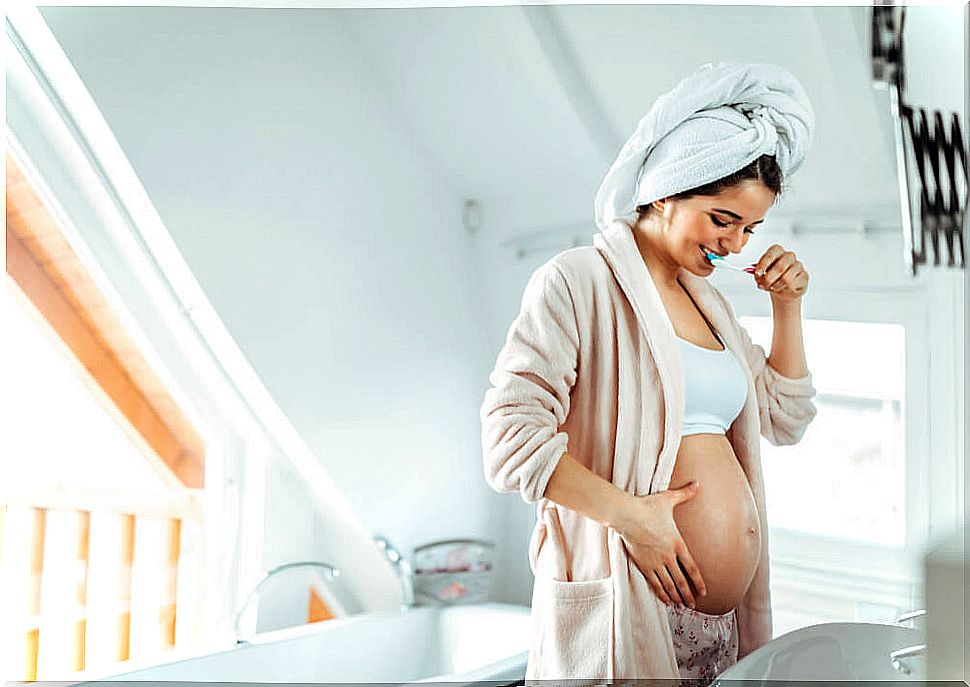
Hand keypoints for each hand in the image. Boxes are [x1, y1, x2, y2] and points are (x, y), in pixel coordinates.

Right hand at [613, 482, 706, 606]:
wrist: (626, 514)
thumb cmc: (647, 507)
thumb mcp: (668, 499)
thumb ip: (685, 494)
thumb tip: (697, 484)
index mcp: (677, 543)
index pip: (692, 568)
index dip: (699, 582)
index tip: (704, 592)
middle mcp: (668, 556)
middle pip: (681, 581)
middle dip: (688, 594)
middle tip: (693, 604)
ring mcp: (655, 562)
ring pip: (668, 584)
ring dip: (676, 596)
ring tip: (681, 605)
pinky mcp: (643, 564)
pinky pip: (654, 583)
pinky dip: (661, 593)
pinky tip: (665, 599)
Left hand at [751, 245, 808, 301]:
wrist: (782, 289)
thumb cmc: (771, 278)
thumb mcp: (760, 274)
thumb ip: (757, 272)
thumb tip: (751, 271)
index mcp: (777, 251)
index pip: (772, 253)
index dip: (763, 264)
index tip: (757, 274)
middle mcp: (789, 256)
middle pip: (779, 267)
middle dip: (768, 279)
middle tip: (762, 285)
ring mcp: (798, 265)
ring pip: (786, 278)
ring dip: (775, 286)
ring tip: (771, 287)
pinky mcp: (804, 276)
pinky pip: (793, 285)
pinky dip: (784, 289)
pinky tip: (782, 288)